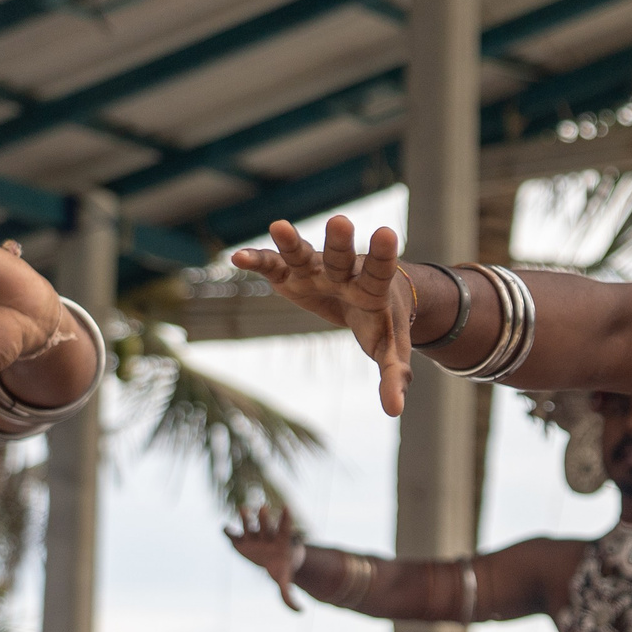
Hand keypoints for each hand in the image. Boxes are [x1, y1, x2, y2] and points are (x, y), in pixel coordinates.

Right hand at [226, 504, 307, 611]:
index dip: (286, 518)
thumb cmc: (282, 568)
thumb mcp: (284, 581)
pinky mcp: (240, 541)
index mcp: (281, 542)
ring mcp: (253, 536)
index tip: (287, 507)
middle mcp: (267, 536)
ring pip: (251, 525)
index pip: (285, 528)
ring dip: (247, 517)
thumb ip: (289, 596)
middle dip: (265, 518)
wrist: (273, 558)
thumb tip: (301, 613)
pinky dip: (228, 532)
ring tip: (244, 508)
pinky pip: (233, 535)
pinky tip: (224, 528)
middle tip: (264, 509)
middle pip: (267, 525)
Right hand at [229, 216, 413, 415]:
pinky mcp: (291, 275)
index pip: (380, 270)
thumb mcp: (390, 348)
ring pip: (304, 254)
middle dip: (339, 242)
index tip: (386, 233)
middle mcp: (344, 273)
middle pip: (342, 257)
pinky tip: (237, 257)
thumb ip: (394, 374)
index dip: (382, 254)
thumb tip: (394, 410)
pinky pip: (273, 266)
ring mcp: (316, 270)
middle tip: (340, 221)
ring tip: (278, 226)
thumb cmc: (380, 322)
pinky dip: (257, 261)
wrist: (365, 297)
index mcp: (373, 288)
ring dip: (291, 243)